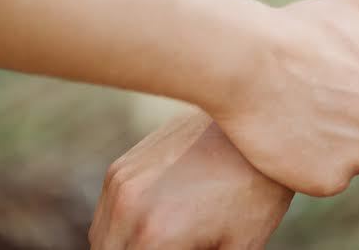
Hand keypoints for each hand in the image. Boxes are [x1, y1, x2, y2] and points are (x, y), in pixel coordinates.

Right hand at [89, 111, 292, 249]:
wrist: (256, 120)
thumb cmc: (256, 189)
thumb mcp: (239, 246)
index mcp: (153, 235)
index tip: (189, 245)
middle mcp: (127, 207)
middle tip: (178, 242)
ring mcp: (120, 182)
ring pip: (101, 237)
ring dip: (125, 243)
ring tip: (167, 237)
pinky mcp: (122, 166)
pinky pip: (108, 211)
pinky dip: (123, 224)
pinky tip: (161, 220)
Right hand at [209, 0, 358, 196]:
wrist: (247, 60)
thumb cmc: (306, 28)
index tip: (347, 82)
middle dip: (357, 120)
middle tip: (320, 93)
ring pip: (353, 157)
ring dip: (333, 141)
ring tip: (301, 109)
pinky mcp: (329, 182)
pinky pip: (326, 177)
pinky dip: (310, 162)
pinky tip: (291, 133)